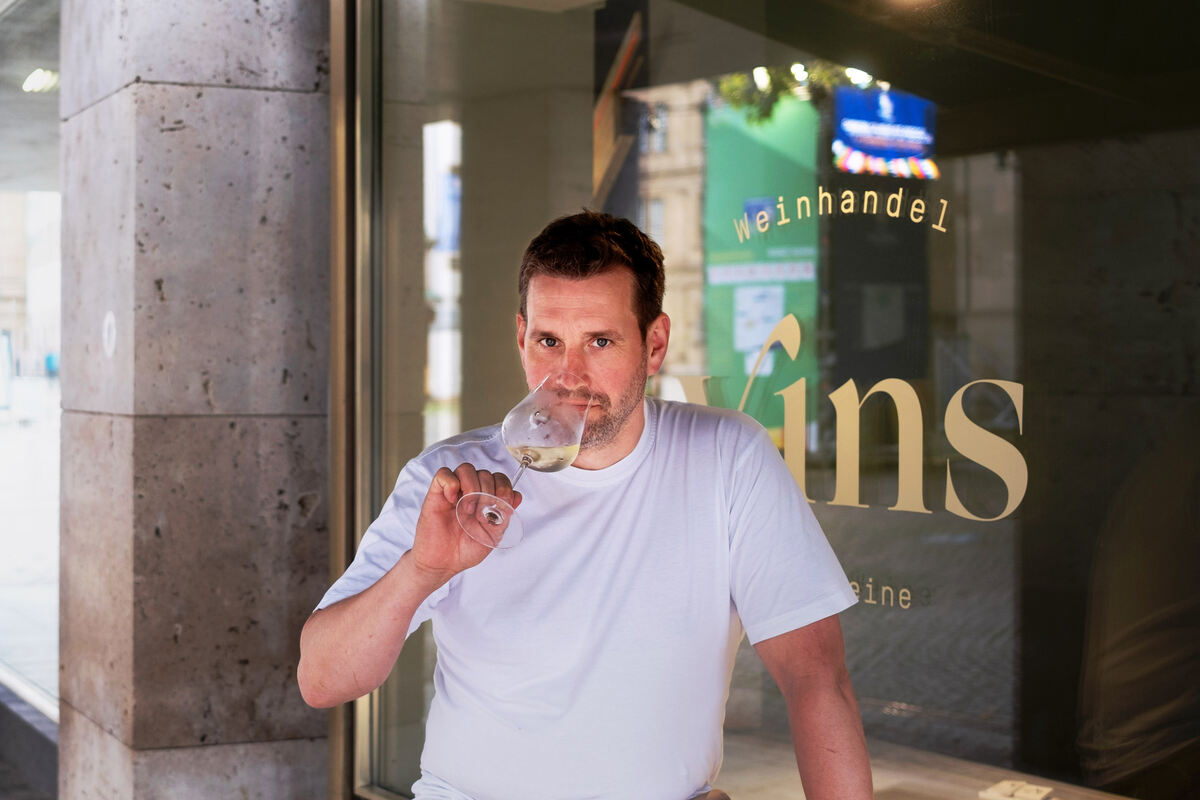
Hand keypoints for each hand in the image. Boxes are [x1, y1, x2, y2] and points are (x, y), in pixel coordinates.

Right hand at [407, 463, 521, 585]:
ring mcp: (453, 491)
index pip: (499, 478)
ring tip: (467, 509)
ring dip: (472, 486)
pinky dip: (451, 483)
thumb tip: (517, 495)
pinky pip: (444, 474)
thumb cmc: (466, 550)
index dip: (503, 488)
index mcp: (485, 499)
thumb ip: (505, 514)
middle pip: (484, 473)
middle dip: (487, 492)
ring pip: (466, 469)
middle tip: (480, 516)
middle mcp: (470, 492)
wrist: (444, 563)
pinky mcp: (436, 493)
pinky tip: (453, 500)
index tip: (500, 508)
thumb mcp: (494, 534)